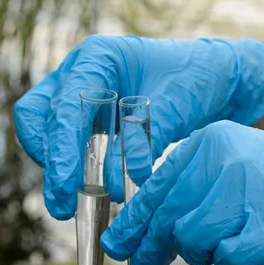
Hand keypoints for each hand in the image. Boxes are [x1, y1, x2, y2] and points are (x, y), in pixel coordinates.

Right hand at [12, 35, 263, 219]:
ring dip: (65, 168)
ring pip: (53, 134)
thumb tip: (125, 177)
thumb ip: (147, 137)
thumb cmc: (199, 79)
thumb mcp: (176, 104)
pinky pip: (76, 145)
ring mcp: (87, 96)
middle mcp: (83, 73)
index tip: (66, 185)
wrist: (220, 80)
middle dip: (53, 163)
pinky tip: (102, 189)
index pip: (62, 105)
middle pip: (44, 119)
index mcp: (98, 57)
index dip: (60, 148)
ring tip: (83, 203)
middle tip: (62, 206)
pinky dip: (84, 168)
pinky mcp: (98, 119)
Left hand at [101, 121, 263, 264]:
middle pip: (167, 217)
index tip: (118, 243)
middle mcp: (224, 159)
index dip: (134, 221)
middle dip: (150, 248)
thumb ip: (190, 195)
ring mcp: (247, 190)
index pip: (157, 187)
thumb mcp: (234, 176)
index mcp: (212, 141)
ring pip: (192, 241)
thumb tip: (137, 233)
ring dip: (207, 253)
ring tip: (233, 242)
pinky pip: (228, 262)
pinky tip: (254, 250)